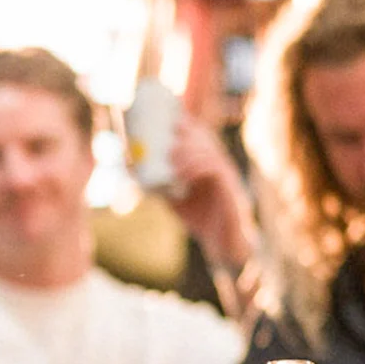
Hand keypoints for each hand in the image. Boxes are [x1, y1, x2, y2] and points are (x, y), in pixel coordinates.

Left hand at [165, 115, 253, 277]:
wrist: (222, 242)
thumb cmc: (200, 217)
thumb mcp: (174, 199)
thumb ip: (159, 186)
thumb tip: (133, 175)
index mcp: (207, 161)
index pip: (200, 135)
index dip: (186, 125)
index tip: (169, 121)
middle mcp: (219, 164)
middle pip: (205, 139)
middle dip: (187, 135)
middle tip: (169, 141)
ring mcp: (227, 175)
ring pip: (209, 153)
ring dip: (190, 152)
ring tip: (173, 158)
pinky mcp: (231, 188)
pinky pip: (216, 171)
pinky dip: (198, 168)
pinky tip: (184, 172)